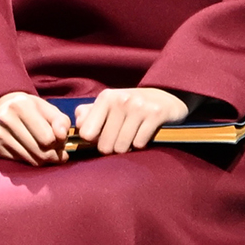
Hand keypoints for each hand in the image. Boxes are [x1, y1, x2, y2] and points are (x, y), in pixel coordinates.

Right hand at [0, 90, 80, 166]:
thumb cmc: (32, 109)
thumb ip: (61, 122)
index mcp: (21, 106)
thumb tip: (62, 137)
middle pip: (40, 152)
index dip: (59, 142)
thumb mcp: (49, 109)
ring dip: (44, 159)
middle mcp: (6, 119)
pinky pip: (21, 162)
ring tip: (45, 149)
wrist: (3, 107)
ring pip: (32, 161)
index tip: (60, 139)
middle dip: (54, 154)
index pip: (48, 138)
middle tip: (57, 149)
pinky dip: (30, 159)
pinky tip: (30, 150)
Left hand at [75, 86, 192, 156]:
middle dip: (111, 148)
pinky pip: (139, 144)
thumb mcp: (109, 104)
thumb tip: (77, 126)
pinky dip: (140, 145)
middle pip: (105, 145)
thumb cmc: (131, 105)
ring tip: (130, 139)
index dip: (93, 141)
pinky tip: (143, 136)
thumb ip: (88, 113)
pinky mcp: (155, 115)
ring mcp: (138, 107)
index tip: (100, 138)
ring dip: (126, 148)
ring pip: (122, 147)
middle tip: (118, 140)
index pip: (86, 133)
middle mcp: (121, 100)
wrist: (166, 96)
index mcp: (105, 97)